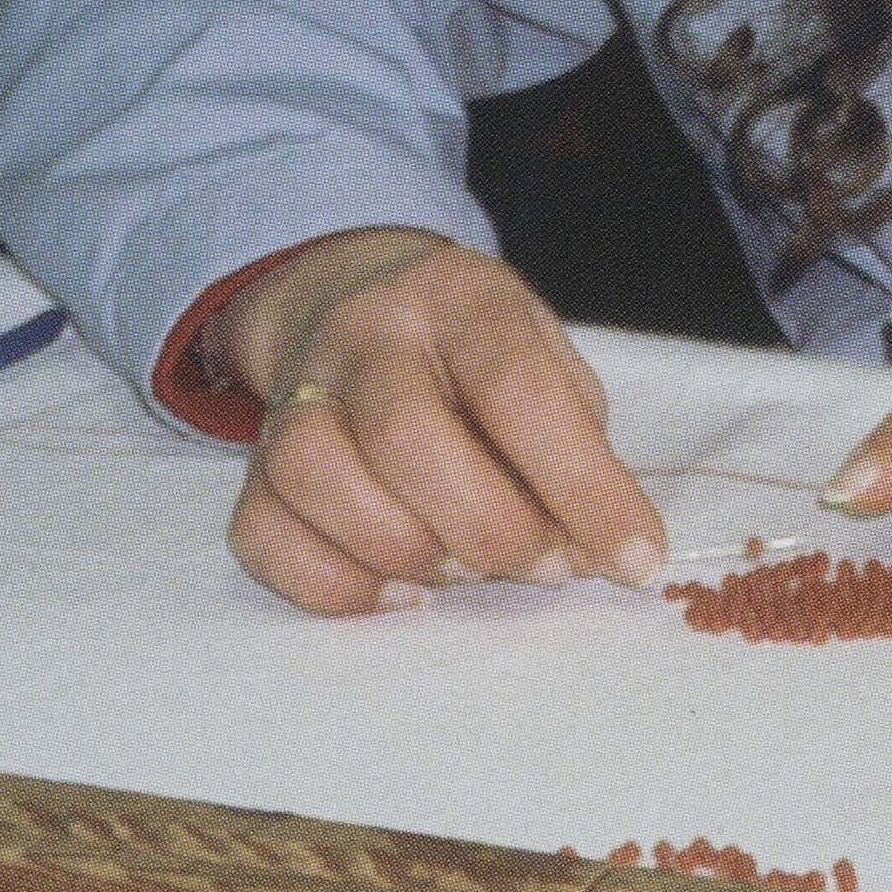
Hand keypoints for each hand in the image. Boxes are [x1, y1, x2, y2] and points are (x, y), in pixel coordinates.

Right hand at [217, 231, 667, 613]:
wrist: (356, 302)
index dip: (582, 486)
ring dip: (406, 550)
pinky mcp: (256, 460)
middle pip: (404, 434)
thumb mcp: (547, 365)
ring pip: (315, 472)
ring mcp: (297, 391)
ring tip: (466, 571)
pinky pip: (262, 530)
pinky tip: (398, 593)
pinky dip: (334, 584)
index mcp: (461, 298)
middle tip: (543, 567)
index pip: (517, 388)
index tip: (635, 557)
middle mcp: (367, 334)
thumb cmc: (479, 359)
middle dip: (490, 527)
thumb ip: (576, 451)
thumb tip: (601, 555)